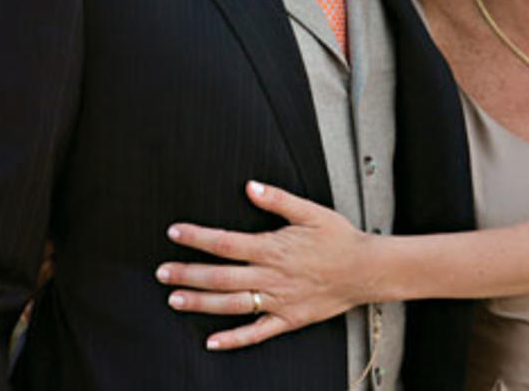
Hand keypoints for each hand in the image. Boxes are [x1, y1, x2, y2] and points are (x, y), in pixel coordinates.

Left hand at [156, 181, 375, 349]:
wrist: (366, 270)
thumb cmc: (340, 239)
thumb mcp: (311, 212)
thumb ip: (279, 200)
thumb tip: (251, 187)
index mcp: (273, 248)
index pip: (226, 243)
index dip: (197, 238)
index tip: (176, 233)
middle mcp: (271, 276)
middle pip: (221, 276)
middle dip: (188, 273)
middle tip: (162, 272)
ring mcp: (278, 300)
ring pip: (232, 304)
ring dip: (201, 302)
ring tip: (175, 299)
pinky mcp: (288, 318)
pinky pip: (257, 333)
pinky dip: (233, 339)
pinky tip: (213, 342)